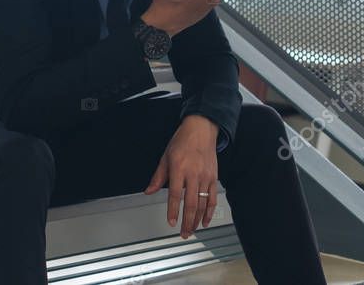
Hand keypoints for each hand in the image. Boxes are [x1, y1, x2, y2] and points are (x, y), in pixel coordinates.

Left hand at [144, 115, 219, 237]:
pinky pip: (212, 198)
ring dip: (197, 220)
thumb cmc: (182, 141)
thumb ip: (158, 176)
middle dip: (187, 221)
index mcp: (179, 168)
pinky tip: (205, 221)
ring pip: (202, 204)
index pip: (175, 194)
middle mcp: (193, 174)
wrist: (201, 130)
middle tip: (183, 233)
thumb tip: (149, 190)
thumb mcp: (165, 156)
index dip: (173, 210)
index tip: (171, 222)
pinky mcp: (214, 178)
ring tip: (191, 230)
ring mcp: (205, 177)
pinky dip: (209, 212)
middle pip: (191, 203)